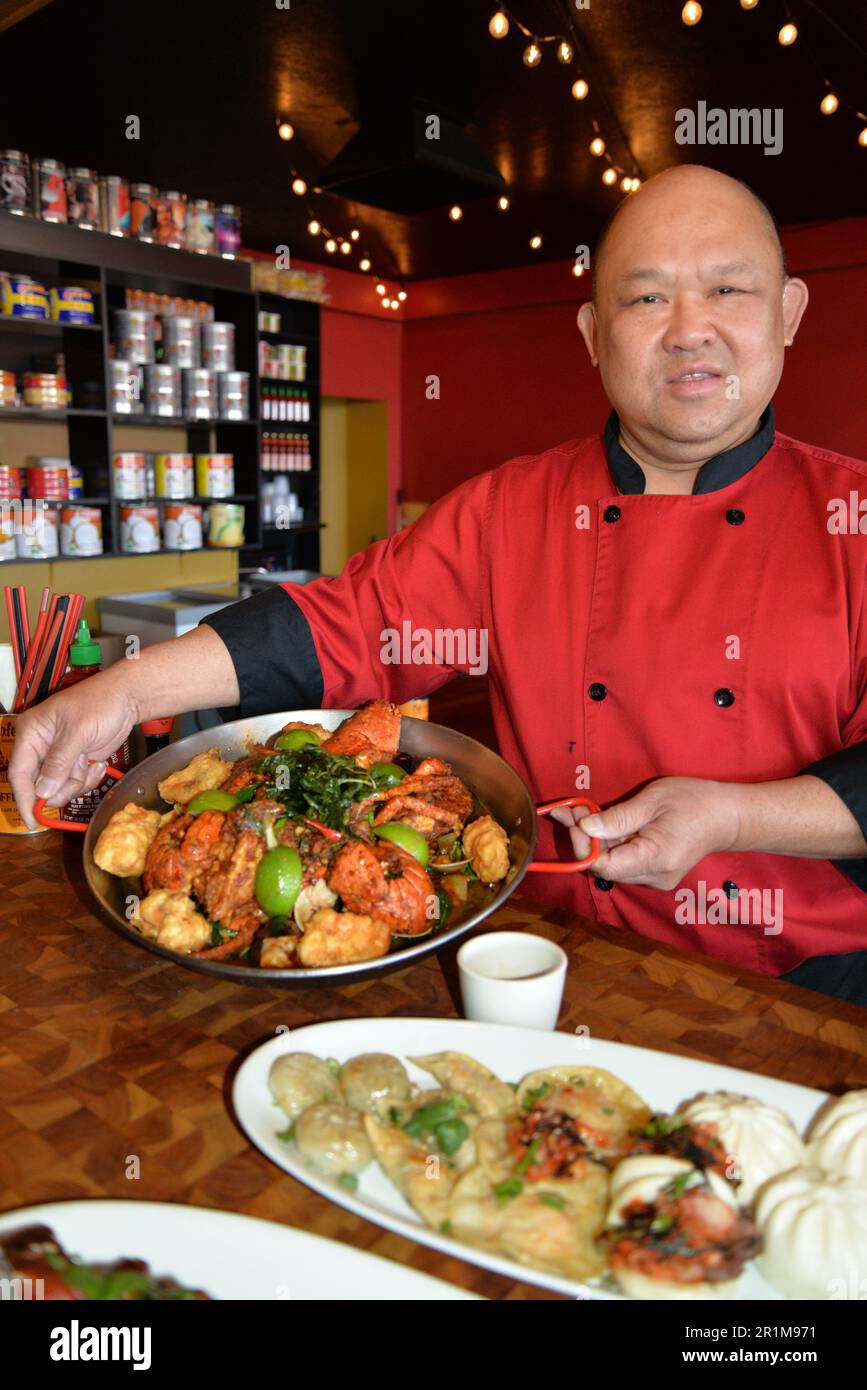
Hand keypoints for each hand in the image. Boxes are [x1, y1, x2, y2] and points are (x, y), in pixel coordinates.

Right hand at [9, 671, 138, 827]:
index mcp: (31, 733)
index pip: (19, 773)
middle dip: (62, 786)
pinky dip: (88, 779)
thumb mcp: (78, 732)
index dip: (24, 799)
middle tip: (79, 773)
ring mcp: (59, 757)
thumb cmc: (99, 703)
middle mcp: (40, 747)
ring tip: (90, 761)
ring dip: (78, 782)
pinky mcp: (75, 762)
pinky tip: (97, 762)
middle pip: (40, 786)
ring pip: (59, 788)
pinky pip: (76, 784)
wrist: (127, 698)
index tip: (32, 821)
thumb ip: (59, 763)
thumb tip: (43, 792)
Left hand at [549, 777, 741, 888]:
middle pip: (606, 867)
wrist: (727, 816)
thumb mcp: (653, 800)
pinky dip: (610, 845)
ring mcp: (655, 879)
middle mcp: (654, 877)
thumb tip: (585, 828)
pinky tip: (603, 824)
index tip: (573, 818)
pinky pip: (624, 863)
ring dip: (596, 841)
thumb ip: (618, 817)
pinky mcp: (655, 874)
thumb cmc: (694, 801)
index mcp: (655, 858)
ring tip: (584, 812)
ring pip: (612, 865)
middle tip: (571, 809)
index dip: (583, 845)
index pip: (604, 865)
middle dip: (585, 839)